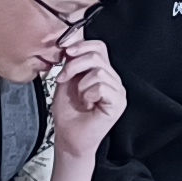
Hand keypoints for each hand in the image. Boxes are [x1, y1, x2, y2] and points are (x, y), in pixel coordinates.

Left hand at [45, 35, 123, 153]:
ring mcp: (118, 91)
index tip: (65, 52)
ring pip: (99, 71)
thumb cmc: (68, 113)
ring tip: (81, 98)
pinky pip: (102, 86)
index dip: (81, 46)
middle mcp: (112, 80)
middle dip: (74, 65)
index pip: (99, 47)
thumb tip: (71, 43)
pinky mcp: (118, 102)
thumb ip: (70, 62)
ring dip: (81, 85)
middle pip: (97, 55)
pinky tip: (88, 104)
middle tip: (64, 78)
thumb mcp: (66, 80)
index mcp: (102, 72)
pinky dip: (89, 94)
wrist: (68, 137)